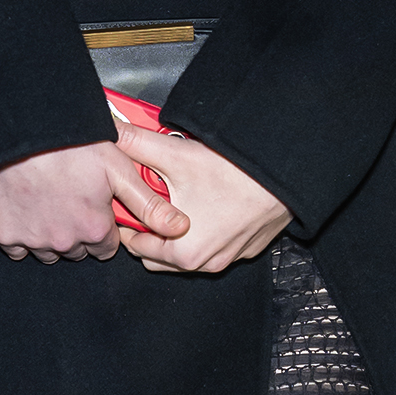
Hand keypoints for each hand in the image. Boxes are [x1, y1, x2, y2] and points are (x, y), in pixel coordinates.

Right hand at [0, 140, 190, 263]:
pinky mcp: (5, 233)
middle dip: (78, 231)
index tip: (94, 207)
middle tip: (72, 198)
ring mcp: (33, 240)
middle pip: (77, 251)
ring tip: (50, 200)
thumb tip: (179, 227)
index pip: (106, 248)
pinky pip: (18, 246)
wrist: (21, 129)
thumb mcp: (118, 168)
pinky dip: (23, 232)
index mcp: (94, 229)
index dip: (102, 227)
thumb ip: (148, 204)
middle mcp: (64, 242)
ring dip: (52, 234)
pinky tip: (28, 207)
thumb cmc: (70, 143)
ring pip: (49, 251)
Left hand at [111, 124, 290, 274]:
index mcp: (183, 253)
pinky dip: (206, 230)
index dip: (126, 220)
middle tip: (148, 198)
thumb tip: (107, 131)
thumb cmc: (236, 172)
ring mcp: (231, 257)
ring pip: (189, 252)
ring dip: (177, 231)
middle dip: (149, 229)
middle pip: (160, 254)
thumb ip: (134, 144)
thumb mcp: (175, 154)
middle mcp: (207, 263)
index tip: (126, 201)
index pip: (136, 247)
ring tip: (177, 197)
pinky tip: (206, 202)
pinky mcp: (249, 247)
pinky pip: (217, 246)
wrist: (288, 172)